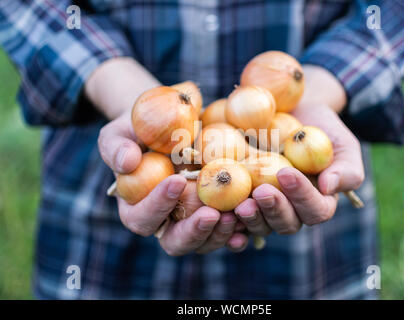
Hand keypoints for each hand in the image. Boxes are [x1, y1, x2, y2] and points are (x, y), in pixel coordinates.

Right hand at [98, 111, 248, 255]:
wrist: (170, 124)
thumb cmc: (140, 129)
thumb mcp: (120, 131)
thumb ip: (115, 146)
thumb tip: (126, 162)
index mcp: (137, 209)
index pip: (142, 218)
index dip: (157, 205)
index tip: (176, 180)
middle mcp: (165, 223)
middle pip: (175, 242)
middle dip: (194, 231)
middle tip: (212, 213)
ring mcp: (192, 222)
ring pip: (205, 243)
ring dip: (221, 233)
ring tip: (237, 213)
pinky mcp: (216, 216)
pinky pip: (228, 232)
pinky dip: (240, 231)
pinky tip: (250, 222)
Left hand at [235, 65, 363, 233]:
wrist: (292, 113)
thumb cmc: (321, 129)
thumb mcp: (342, 144)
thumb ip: (346, 168)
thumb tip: (330, 186)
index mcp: (317, 202)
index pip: (315, 210)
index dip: (302, 197)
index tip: (286, 173)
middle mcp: (291, 210)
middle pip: (286, 224)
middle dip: (273, 210)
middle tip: (260, 192)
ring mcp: (264, 206)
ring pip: (259, 224)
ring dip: (250, 218)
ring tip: (238, 205)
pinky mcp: (242, 197)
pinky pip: (234, 216)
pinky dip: (227, 220)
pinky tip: (217, 214)